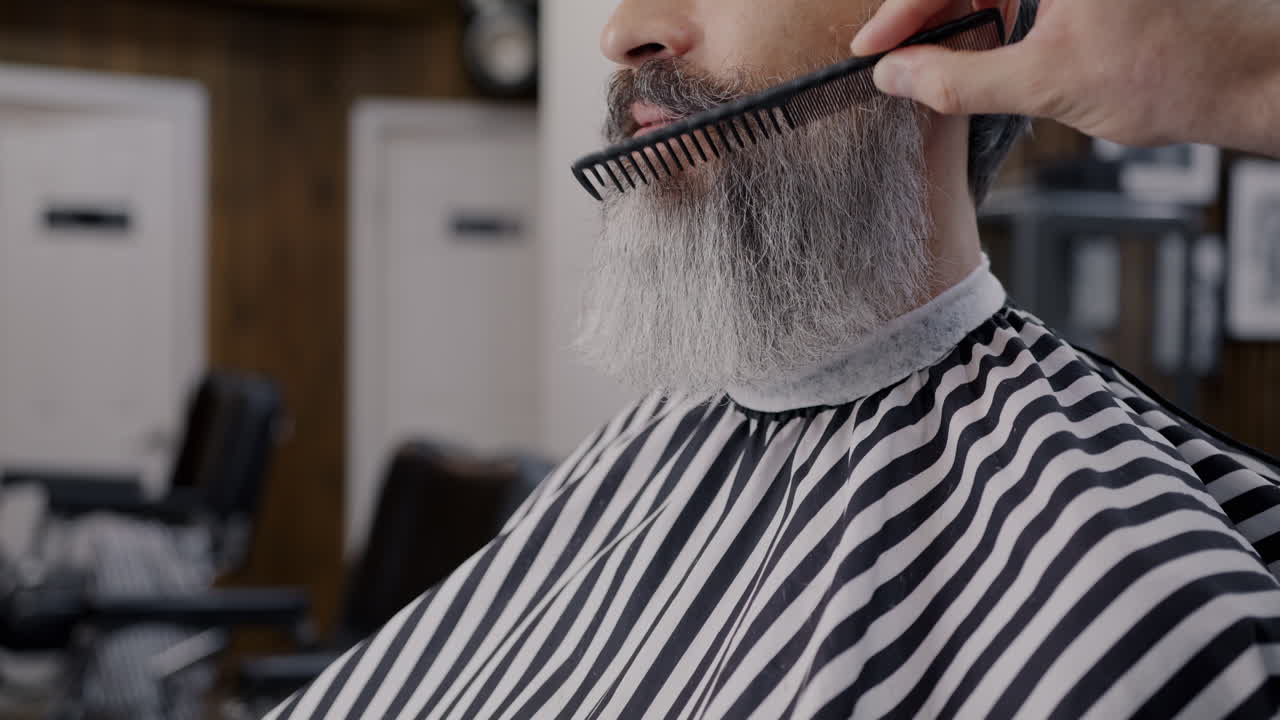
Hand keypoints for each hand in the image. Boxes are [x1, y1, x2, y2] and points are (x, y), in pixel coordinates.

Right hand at [851, 0, 1279, 156]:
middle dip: (926, 12)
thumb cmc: (1178, 69)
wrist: (1252, 78)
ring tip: (929, 61)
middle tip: (894, 59)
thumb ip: (958, 80)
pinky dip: (993, 15)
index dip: (903, 9)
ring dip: (957, 14)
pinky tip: (976, 50)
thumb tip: (897, 76)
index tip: (873, 48)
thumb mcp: (1048, 83)